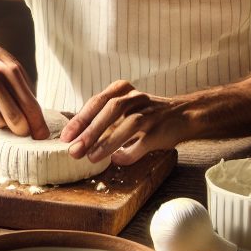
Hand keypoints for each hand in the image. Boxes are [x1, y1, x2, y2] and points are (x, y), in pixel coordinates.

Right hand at [0, 31, 48, 138]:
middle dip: (22, 130)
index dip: (37, 124)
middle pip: (14, 118)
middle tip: (24, 131)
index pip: (29, 104)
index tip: (42, 136)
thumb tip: (35, 116)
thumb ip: (23, 88)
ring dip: (2, 120)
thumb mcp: (11, 65)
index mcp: (9, 70)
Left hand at [63, 80, 188, 165]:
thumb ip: (103, 119)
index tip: (66, 136)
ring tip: (91, 157)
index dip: (80, 119)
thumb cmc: (147, 113)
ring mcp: (151, 113)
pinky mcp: (161, 130)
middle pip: (111, 109)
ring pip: (129, 124)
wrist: (184, 115)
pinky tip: (116, 160)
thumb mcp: (124, 108)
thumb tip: (77, 140)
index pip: (97, 101)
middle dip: (90, 130)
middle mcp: (137, 98)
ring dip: (108, 142)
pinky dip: (129, 153)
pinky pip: (143, 143)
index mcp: (123, 90)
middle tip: (74, 149)